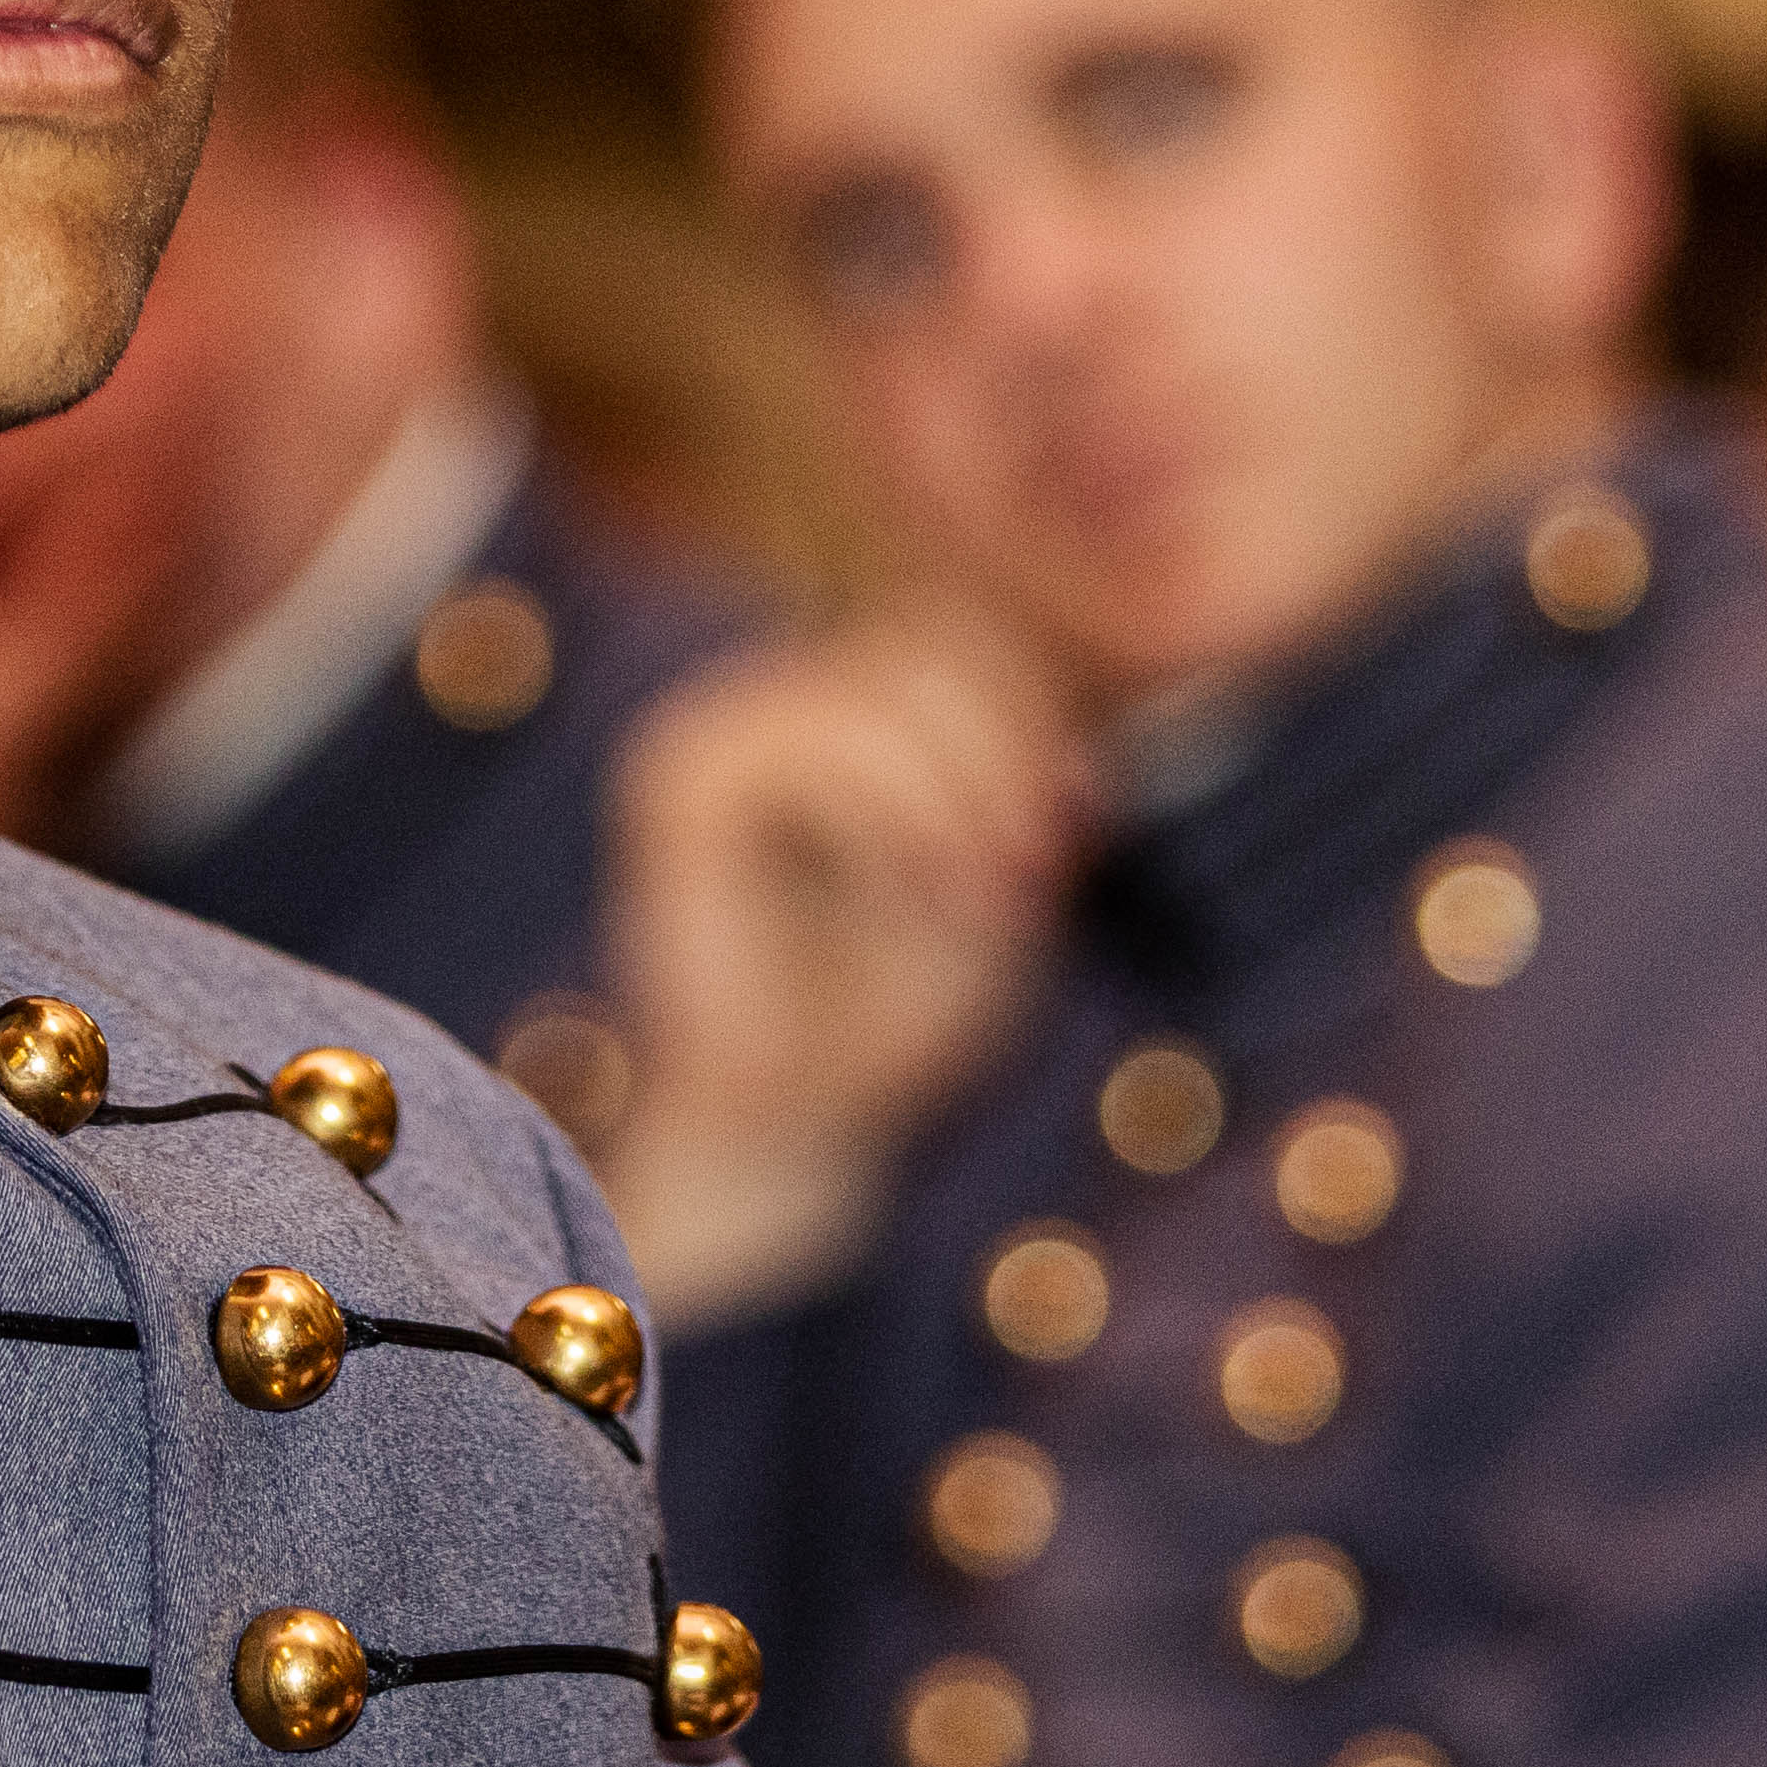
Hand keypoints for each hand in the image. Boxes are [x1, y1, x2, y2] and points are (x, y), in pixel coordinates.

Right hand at [591, 622, 1083, 1320]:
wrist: (800, 1132)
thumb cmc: (896, 1018)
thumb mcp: (998, 872)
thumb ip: (1014, 765)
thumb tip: (1046, 682)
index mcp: (845, 713)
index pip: (959, 635)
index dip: (1038, 708)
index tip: (1084, 817)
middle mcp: (773, 702)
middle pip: (929, 635)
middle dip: (1010, 746)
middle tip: (1039, 866)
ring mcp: (719, 732)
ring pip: (877, 680)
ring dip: (961, 788)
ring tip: (987, 893)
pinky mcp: (682, 783)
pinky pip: (809, 738)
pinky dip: (895, 808)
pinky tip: (927, 888)